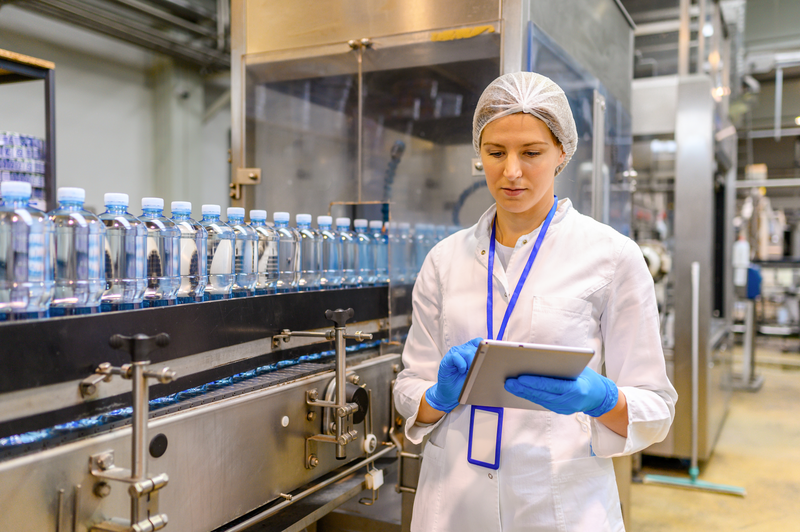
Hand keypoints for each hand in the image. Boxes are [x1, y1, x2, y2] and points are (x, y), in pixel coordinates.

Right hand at [424, 338, 482, 412]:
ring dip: (470, 363)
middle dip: (478, 360)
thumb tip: (491, 362)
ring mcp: (455, 353)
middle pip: (474, 348)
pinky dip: (461, 364)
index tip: (488, 357)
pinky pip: (455, 356)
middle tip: (478, 369)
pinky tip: (462, 371)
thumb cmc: (465, 383)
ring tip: (469, 372)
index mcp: (471, 350)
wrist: (452, 393)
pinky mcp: (447, 359)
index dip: (484, 348)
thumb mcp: (476, 373)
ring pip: (466, 352)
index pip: (479, 342)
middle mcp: (463, 350)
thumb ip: (482, 365)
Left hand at [504, 367, 618, 416]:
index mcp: (577, 390)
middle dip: (524, 388)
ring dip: (523, 393)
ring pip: (539, 400)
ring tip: (509, 385)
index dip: (535, 382)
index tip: (520, 377)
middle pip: (542, 395)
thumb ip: (562, 365)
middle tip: (508, 381)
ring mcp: (564, 408)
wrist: (599, 396)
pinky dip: (530, 396)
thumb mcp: (580, 368)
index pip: (552, 385)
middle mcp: (570, 402)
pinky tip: (519, 390)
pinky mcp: (559, 410)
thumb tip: (538, 358)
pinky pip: (541, 402)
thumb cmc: (588, 377)